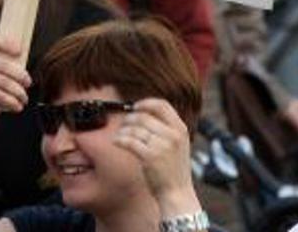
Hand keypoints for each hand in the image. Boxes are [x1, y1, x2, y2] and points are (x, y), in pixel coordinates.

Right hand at [0, 29, 29, 131]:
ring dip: (19, 92)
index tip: (19, 51)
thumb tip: (25, 56)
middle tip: (29, 84)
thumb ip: (10, 65)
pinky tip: (17, 107)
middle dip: (20, 75)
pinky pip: (0, 95)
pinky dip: (12, 102)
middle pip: (3, 63)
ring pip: (4, 82)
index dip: (5, 41)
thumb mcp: (3, 77)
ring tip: (24, 99)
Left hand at [113, 98, 196, 214]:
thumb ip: (167, 129)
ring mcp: (162, 145)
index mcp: (181, 129)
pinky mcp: (150, 157)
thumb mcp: (179, 145)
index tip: (135, 106)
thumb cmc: (174, 170)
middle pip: (144, 116)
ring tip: (119, 135)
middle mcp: (173, 135)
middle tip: (123, 124)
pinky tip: (116, 141)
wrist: (178, 194)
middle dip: (129, 118)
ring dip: (123, 130)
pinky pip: (129, 141)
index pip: (162, 105)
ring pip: (135, 128)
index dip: (145, 103)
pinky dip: (119, 139)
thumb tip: (143, 113)